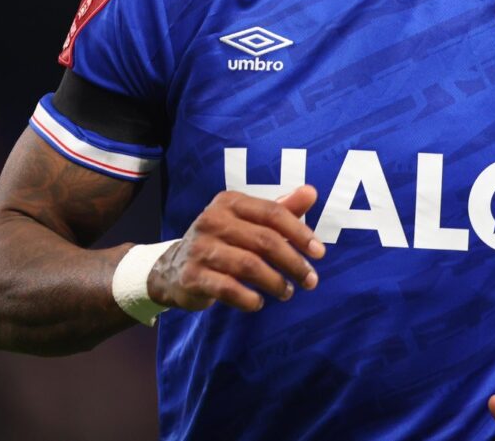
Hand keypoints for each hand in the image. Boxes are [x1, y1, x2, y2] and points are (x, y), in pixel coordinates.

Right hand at [148, 186, 324, 312]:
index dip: (300, 232)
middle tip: (311, 280)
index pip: (273, 213)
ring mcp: (200, 248)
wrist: (174, 268)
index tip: (320, 253)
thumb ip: (281, 208)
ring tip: (288, 292)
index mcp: (230, 202)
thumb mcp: (249, 221)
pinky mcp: (192, 276)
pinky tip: (259, 303)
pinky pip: (228, 288)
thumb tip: (311, 192)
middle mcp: (213, 220)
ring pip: (248, 265)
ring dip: (275, 282)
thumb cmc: (224, 241)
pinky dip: (249, 298)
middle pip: (264, 240)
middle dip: (293, 262)